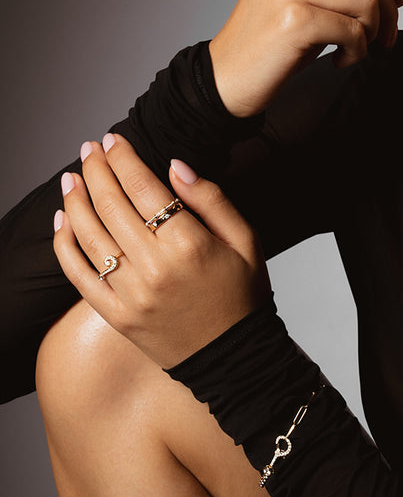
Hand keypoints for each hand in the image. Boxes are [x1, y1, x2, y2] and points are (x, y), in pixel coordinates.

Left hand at [53, 133, 268, 367]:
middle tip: (89, 150)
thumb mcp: (246, 239)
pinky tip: (62, 221)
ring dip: (75, 201)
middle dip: (96, 171)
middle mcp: (155, 268)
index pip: (143, 188)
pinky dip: (65, 246)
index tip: (112, 140)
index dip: (123, 159)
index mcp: (189, 245)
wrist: (234, 357)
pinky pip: (80, 277)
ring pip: (90, 237)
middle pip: (111, 206)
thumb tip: (175, 166)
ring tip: (71, 178)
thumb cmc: (243, 293)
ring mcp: (132, 295)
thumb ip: (211, 199)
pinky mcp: (117, 317)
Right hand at [209, 0, 402, 116]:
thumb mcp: (318, 4)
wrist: (228, 77)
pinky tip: (339, 60)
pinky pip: (354, 30)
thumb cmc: (274, 41)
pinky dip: (357, 51)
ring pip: (367, 1)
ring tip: (356, 50)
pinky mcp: (294, 18)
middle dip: (390, 10)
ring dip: (373, 34)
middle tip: (386, 40)